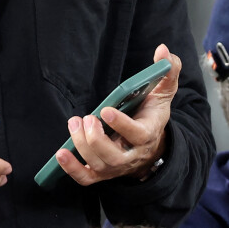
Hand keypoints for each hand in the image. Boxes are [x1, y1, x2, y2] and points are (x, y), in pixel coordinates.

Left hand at [55, 44, 180, 185]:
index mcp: (148, 133)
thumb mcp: (164, 91)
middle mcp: (132, 154)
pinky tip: (61, 153)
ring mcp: (117, 165)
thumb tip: (163, 50)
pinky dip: (72, 169)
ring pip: (99, 166)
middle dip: (96, 139)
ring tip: (74, 123)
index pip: (137, 135)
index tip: (105, 109)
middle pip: (114, 157)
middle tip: (86, 118)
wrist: (152, 143)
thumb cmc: (153, 112)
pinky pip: (87, 178)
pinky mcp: (103, 171)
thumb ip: (167, 70)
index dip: (121, 125)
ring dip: (82, 146)